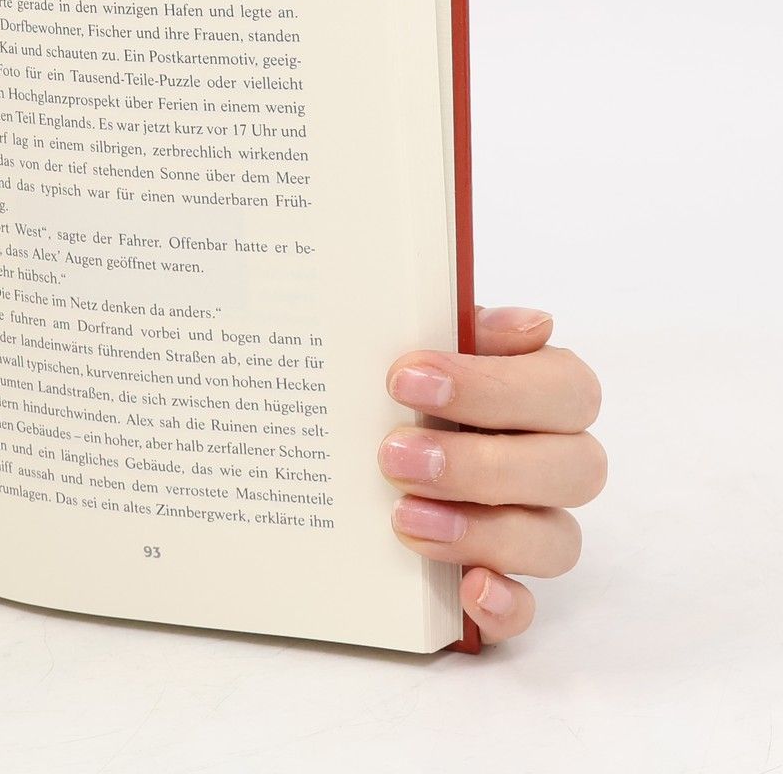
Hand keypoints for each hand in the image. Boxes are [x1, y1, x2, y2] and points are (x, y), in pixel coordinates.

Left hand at [380, 305, 604, 642]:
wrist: (359, 436)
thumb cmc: (407, 379)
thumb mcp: (423, 338)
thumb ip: (465, 324)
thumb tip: (534, 324)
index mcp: (545, 392)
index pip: (566, 387)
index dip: (493, 386)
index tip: (404, 377)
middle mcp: (555, 461)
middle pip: (573, 470)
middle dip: (480, 464)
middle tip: (394, 456)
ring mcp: (535, 526)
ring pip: (556, 542)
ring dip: (482, 531)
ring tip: (403, 517)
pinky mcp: (504, 584)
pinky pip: (527, 609)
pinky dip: (505, 605)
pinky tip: (469, 590)